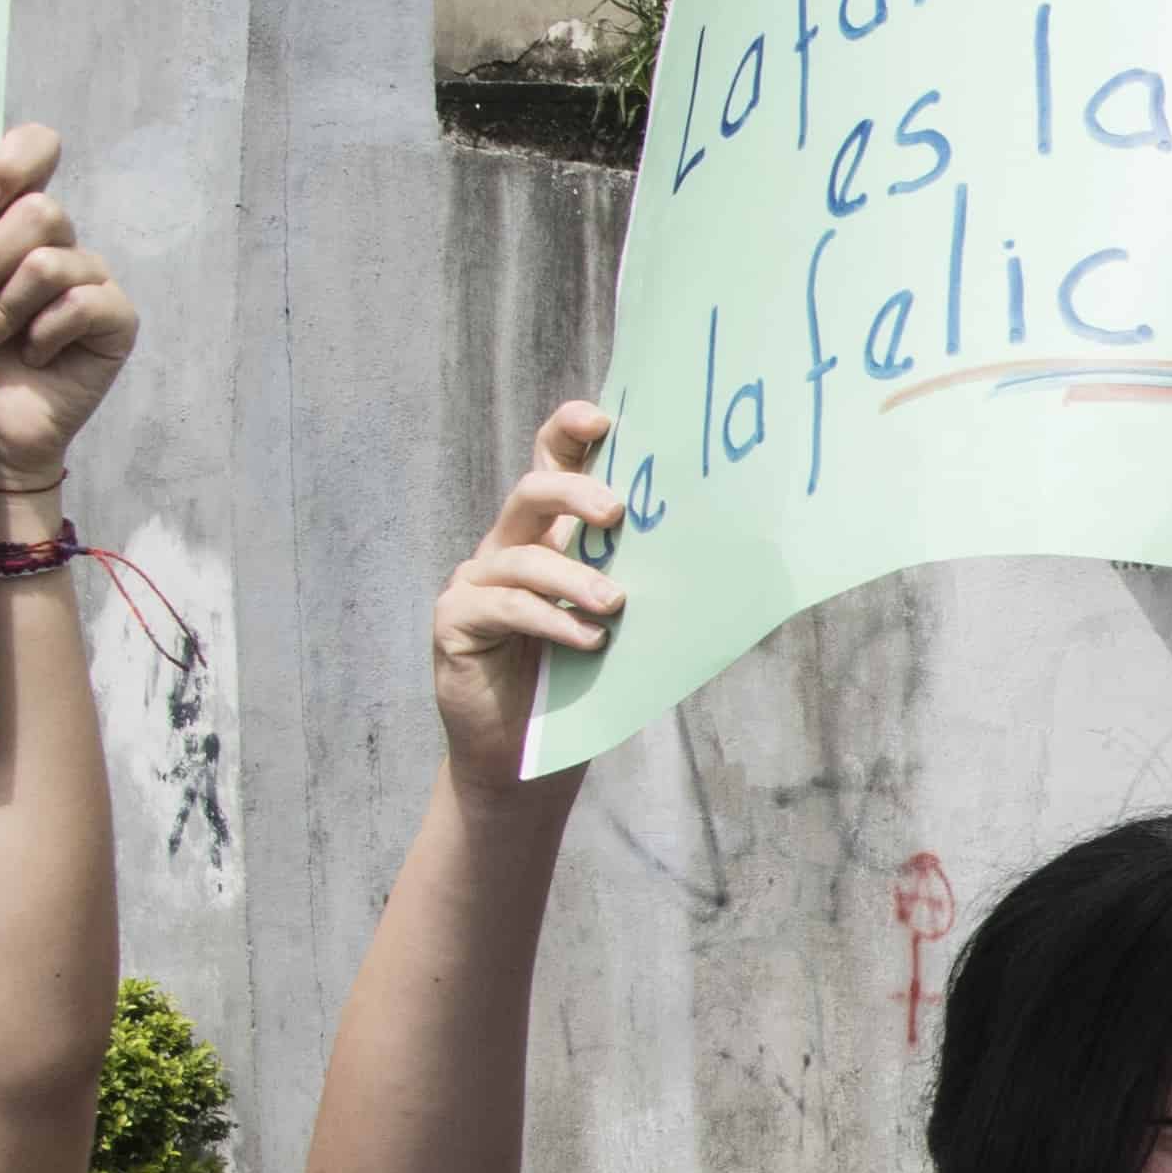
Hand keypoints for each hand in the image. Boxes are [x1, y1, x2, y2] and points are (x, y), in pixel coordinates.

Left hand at [0, 128, 135, 496]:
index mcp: (14, 218)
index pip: (38, 148)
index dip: (15, 160)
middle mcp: (57, 242)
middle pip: (41, 210)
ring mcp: (90, 280)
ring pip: (52, 260)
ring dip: (5, 305)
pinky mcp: (116, 320)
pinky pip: (85, 303)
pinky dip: (46, 332)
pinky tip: (32, 358)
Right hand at [432, 402, 626, 791]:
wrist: (524, 753)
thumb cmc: (578, 683)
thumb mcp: (614, 623)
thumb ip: (637, 582)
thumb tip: (715, 556)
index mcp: (548, 535)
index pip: (550, 462)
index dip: (569, 431)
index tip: (604, 419)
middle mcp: (508, 547)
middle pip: (531, 493)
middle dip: (573, 493)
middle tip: (616, 513)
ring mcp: (476, 583)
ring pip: (521, 557)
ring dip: (573, 578)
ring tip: (614, 605)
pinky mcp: (456, 623)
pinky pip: (503, 607)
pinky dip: (550, 621)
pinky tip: (587, 641)